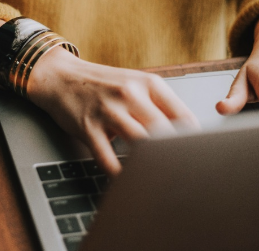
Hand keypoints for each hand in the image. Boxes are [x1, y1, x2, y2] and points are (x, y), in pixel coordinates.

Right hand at [27, 47, 199, 176]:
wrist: (60, 77)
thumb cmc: (102, 85)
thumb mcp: (134, 84)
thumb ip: (159, 105)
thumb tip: (188, 135)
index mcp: (148, 83)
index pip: (183, 116)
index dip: (194, 141)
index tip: (197, 158)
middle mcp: (130, 94)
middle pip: (164, 132)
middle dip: (175, 156)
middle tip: (181, 174)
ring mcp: (108, 111)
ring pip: (140, 144)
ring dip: (149, 165)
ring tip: (157, 181)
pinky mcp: (88, 127)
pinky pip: (107, 157)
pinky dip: (118, 173)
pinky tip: (125, 180)